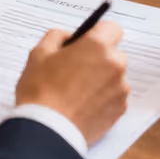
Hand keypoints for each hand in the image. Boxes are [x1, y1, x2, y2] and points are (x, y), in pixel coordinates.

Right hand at [15, 21, 129, 144]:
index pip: (112, 28)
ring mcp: (120, 89)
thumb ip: (57, 36)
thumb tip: (69, 37)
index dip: (99, 34)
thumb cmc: (41, 91)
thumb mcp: (39, 53)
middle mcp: (115, 65)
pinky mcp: (120, 110)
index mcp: (97, 46)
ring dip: (102, 79)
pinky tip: (83, 105)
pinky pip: (115, 96)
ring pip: (115, 76)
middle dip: (100, 58)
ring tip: (78, 92)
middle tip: (77, 69)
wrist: (48, 131)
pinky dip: (103, 98)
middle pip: (114, 53)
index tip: (87, 42)